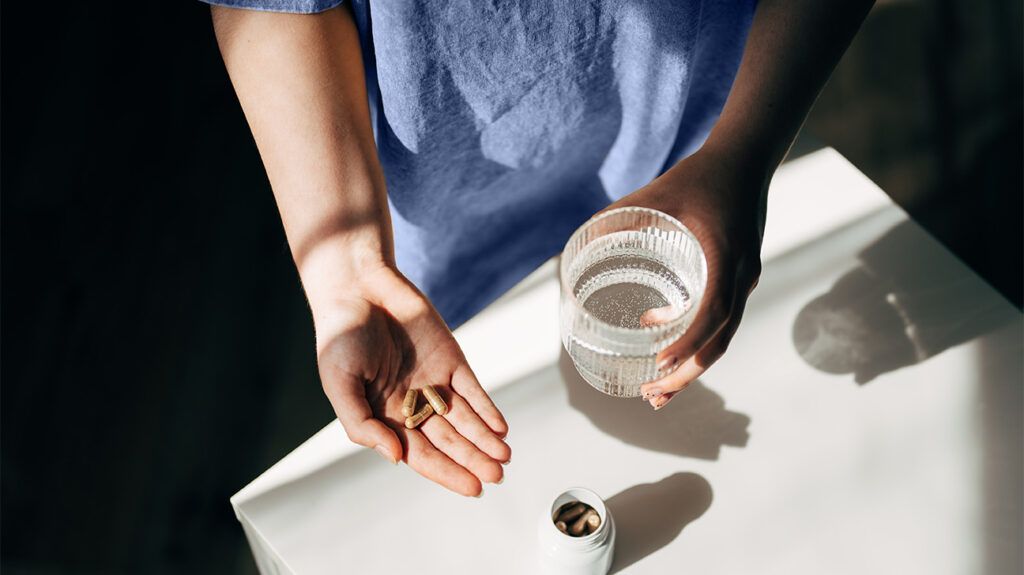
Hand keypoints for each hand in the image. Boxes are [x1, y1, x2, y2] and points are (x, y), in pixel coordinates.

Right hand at [312, 264, 510, 495]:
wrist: (358, 287)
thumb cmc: (339, 336)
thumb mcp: (339, 385)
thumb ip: (362, 425)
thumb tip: (395, 457)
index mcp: (384, 417)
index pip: (420, 455)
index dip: (447, 472)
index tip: (472, 488)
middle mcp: (412, 405)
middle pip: (449, 441)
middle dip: (473, 460)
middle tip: (496, 476)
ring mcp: (433, 382)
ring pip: (464, 419)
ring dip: (484, 439)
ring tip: (504, 458)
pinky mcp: (450, 359)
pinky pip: (471, 389)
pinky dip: (486, 408)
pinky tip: (500, 427)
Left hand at [609, 146, 768, 408]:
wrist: (746, 158)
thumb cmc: (699, 175)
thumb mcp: (655, 195)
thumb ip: (617, 219)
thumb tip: (576, 245)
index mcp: (725, 257)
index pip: (712, 314)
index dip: (688, 343)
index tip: (662, 364)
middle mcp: (741, 275)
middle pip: (720, 340)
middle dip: (687, 374)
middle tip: (652, 396)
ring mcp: (745, 279)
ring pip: (724, 337)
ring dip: (693, 367)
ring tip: (659, 388)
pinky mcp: (741, 277)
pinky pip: (723, 321)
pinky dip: (698, 341)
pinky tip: (663, 341)